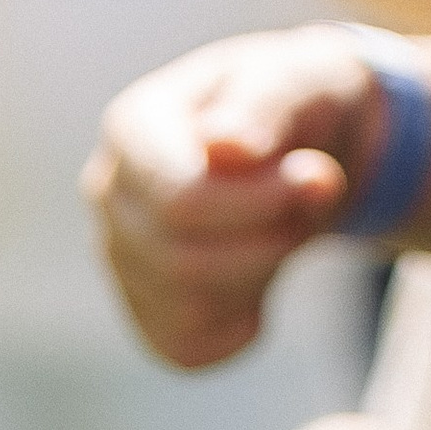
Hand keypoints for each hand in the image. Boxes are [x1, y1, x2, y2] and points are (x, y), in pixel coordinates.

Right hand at [88, 27, 389, 368]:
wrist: (303, 139)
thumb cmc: (297, 98)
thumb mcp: (299, 79)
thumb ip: (265, 106)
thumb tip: (222, 144)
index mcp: (134, 123)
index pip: (178, 199)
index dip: (257, 204)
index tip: (321, 176)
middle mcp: (108, 190)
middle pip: (179, 261)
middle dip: (269, 240)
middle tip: (319, 196)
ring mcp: (118, 253)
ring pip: (183, 310)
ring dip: (262, 275)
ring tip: (292, 225)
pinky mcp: (142, 306)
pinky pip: (185, 350)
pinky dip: (239, 327)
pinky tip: (263, 279)